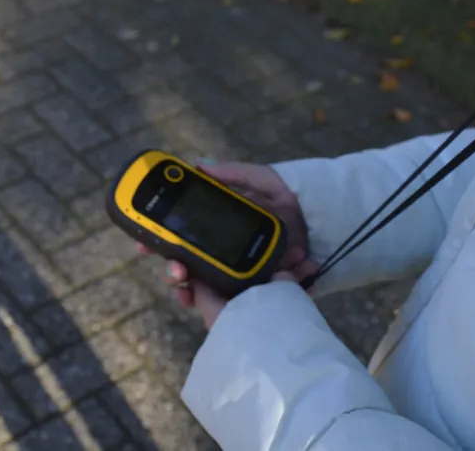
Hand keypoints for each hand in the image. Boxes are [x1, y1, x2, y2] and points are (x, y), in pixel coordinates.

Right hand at [136, 161, 316, 328]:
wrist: (331, 221)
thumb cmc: (296, 199)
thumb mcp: (263, 181)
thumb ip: (233, 174)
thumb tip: (197, 166)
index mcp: (223, 229)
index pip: (183, 238)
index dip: (160, 242)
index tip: (142, 243)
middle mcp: (228, 254)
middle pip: (189, 268)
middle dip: (173, 270)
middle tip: (173, 268)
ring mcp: (243, 277)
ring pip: (206, 292)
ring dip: (191, 292)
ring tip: (188, 287)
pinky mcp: (262, 294)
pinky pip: (239, 308)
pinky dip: (225, 309)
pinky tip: (220, 303)